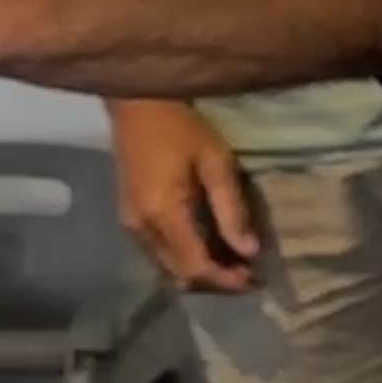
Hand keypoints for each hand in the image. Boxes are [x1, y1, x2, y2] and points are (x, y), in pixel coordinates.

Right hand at [109, 100, 257, 292]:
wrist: (137, 102)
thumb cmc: (180, 125)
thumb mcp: (215, 161)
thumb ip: (232, 209)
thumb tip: (249, 251)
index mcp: (163, 215)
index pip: (195, 267)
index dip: (224, 280)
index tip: (253, 279)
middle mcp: (141, 228)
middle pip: (178, 274)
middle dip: (213, 280)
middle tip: (245, 272)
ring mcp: (130, 224)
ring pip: (166, 267)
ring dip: (197, 270)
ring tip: (229, 259)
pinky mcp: (128, 216)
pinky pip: (156, 252)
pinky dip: (182, 256)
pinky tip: (204, 243)